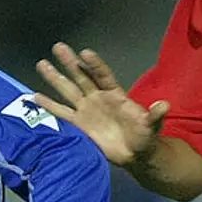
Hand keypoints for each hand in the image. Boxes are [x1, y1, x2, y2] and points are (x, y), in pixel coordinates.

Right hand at [35, 43, 170, 167]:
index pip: (103, 75)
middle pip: (82, 76)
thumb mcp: (152, 125)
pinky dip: (50, 106)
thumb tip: (165, 105)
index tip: (84, 53)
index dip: (95, 65)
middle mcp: (98, 97)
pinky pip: (62, 113)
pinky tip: (35, 96)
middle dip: (70, 62)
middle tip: (58, 46)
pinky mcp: (80, 124)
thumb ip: (155, 115)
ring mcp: (87, 109)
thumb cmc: (145, 136)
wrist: (135, 154)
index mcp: (115, 94)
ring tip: (42, 64)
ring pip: (68, 90)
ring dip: (55, 78)